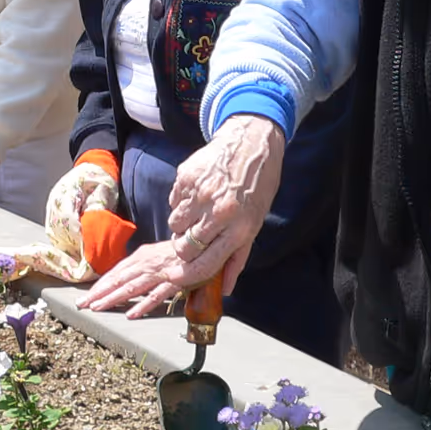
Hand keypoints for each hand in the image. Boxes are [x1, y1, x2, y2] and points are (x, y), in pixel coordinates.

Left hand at [75, 239, 185, 316]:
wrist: (204, 243)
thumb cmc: (180, 252)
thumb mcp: (155, 255)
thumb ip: (140, 265)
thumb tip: (124, 276)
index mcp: (141, 256)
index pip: (116, 272)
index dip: (100, 284)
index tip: (87, 296)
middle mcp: (147, 263)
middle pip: (118, 280)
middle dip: (99, 293)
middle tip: (82, 304)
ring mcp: (160, 272)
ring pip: (132, 288)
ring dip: (113, 299)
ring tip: (98, 308)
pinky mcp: (175, 281)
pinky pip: (157, 295)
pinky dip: (143, 305)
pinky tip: (131, 315)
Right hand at [80, 116, 283, 317]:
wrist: (251, 141)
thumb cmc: (257, 186)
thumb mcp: (255, 222)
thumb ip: (238, 257)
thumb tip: (226, 288)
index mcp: (240, 229)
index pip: (205, 264)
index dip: (187, 275)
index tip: (175, 276)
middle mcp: (219, 213)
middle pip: (184, 247)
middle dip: (184, 248)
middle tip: (193, 237)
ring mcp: (201, 194)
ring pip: (174, 225)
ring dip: (181, 225)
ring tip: (198, 212)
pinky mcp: (186, 177)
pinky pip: (173, 202)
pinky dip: (181, 203)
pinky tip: (197, 193)